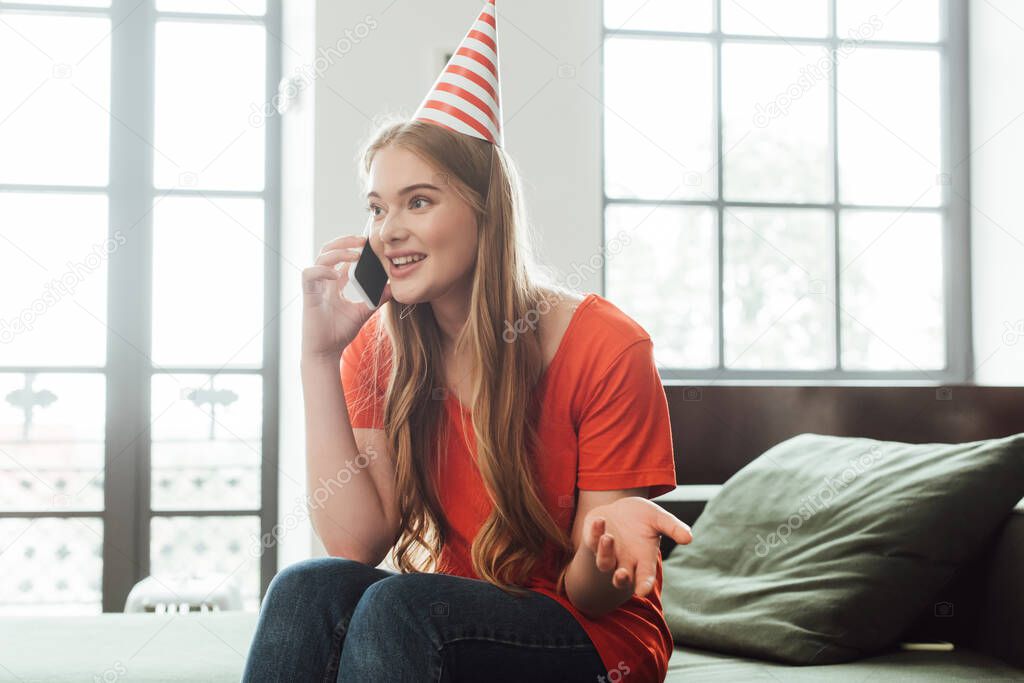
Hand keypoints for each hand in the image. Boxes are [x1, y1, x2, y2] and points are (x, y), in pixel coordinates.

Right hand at [301, 234, 392, 359]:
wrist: (326, 352)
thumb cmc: (339, 333)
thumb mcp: (363, 312)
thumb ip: (376, 299)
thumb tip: (394, 287)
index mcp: (334, 283)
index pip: (341, 257)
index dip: (352, 247)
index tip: (369, 245)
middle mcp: (323, 282)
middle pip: (329, 250)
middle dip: (345, 241)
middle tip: (363, 240)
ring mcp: (315, 287)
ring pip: (320, 257)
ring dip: (338, 252)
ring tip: (355, 255)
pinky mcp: (308, 295)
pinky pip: (309, 274)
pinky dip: (322, 270)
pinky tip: (336, 275)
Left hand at [582, 497, 692, 597]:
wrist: (620, 507)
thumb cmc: (643, 517)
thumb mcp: (659, 518)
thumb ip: (673, 528)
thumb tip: (689, 538)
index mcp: (643, 559)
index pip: (645, 577)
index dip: (644, 584)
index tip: (642, 591)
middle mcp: (625, 560)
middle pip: (621, 578)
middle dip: (620, 578)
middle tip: (622, 574)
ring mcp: (608, 552)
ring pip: (603, 563)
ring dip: (605, 553)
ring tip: (608, 538)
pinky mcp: (592, 540)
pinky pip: (591, 541)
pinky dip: (595, 532)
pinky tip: (600, 520)